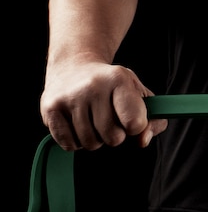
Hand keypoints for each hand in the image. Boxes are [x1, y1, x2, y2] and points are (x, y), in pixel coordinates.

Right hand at [40, 61, 167, 150]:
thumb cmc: (114, 87)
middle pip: (113, 138)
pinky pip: (69, 144)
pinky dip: (76, 141)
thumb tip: (142, 140)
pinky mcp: (50, 107)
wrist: (74, 66)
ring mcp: (70, 97)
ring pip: (90, 143)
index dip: (135, 127)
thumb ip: (154, 121)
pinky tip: (77, 123)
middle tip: (109, 119)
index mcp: (119, 79)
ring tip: (92, 119)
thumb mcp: (140, 95)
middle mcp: (93, 86)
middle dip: (115, 135)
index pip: (135, 123)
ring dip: (95, 138)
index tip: (131, 118)